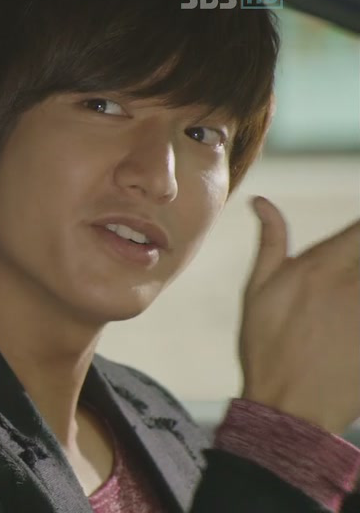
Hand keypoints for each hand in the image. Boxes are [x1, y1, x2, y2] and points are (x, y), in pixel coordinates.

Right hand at [239, 196, 359, 434]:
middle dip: (358, 254)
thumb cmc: (267, 347)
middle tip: (342, 280)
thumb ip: (270, 242)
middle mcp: (352, 283)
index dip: (359, 231)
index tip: (353, 239)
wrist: (291, 406)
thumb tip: (261, 201)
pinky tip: (351, 326)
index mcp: (321, 266)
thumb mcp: (258, 291)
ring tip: (342, 306)